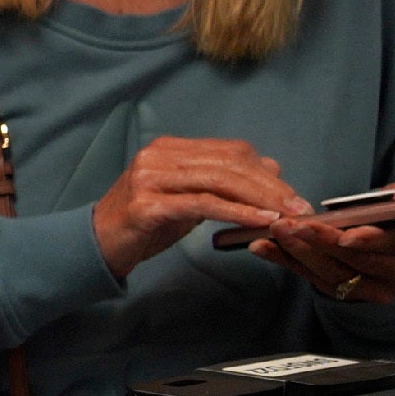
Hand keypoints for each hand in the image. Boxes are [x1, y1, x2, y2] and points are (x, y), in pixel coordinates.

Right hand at [89, 136, 304, 276]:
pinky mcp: (146, 205)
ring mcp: (149, 178)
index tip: (293, 195)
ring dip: (259, 199)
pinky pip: (202, 204)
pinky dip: (236, 211)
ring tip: (286, 216)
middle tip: (299, 208)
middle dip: (270, 187)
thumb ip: (222, 183)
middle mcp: (158, 155)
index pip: (230, 151)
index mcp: (169, 148)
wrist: (95, 247)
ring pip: (218, 181)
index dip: (266, 172)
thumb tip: (272, 168)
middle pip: (228, 163)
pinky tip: (259, 220)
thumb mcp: (187, 199)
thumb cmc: (143, 225)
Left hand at [251, 145, 394, 307]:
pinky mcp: (347, 295)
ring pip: (335, 273)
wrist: (389, 249)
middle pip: (362, 262)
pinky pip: (312, 280)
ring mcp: (378, 290)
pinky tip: (263, 246)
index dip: (376, 240)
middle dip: (326, 243)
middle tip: (295, 225)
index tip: (350, 234)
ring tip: (276, 231)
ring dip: (300, 252)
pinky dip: (286, 262)